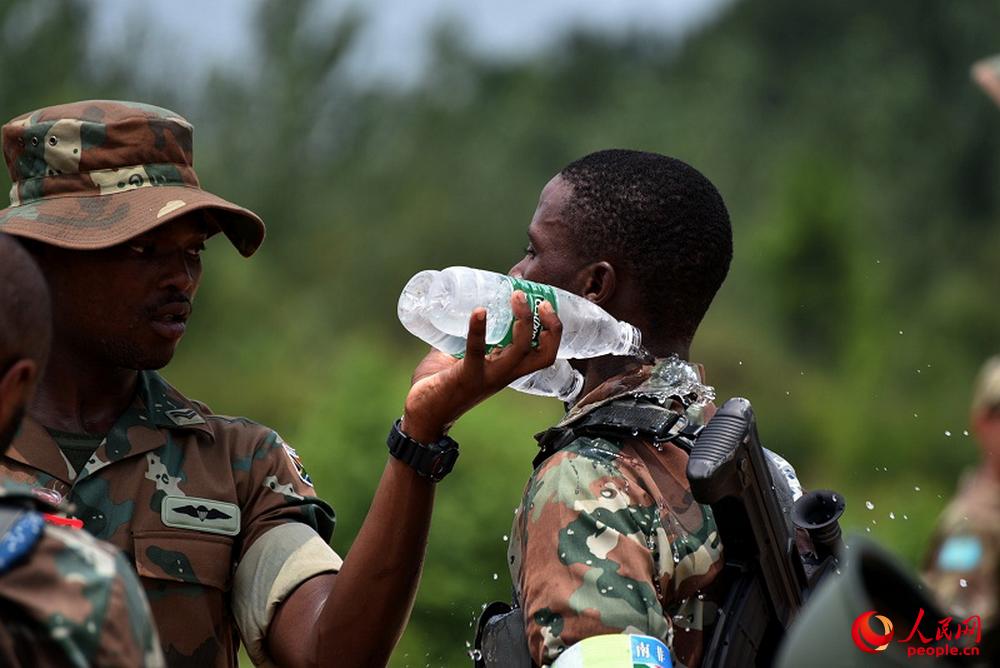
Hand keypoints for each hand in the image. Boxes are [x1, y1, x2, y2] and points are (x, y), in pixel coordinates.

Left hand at [401, 290, 561, 442]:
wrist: (421, 415)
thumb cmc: (439, 386)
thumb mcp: (460, 356)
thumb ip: (461, 337)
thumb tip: (453, 309)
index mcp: (506, 369)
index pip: (543, 354)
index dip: (553, 331)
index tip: (544, 305)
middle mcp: (504, 375)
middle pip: (544, 355)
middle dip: (550, 326)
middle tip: (537, 300)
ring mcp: (488, 377)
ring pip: (520, 350)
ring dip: (523, 321)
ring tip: (516, 297)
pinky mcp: (467, 376)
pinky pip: (477, 351)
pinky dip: (479, 330)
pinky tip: (479, 311)